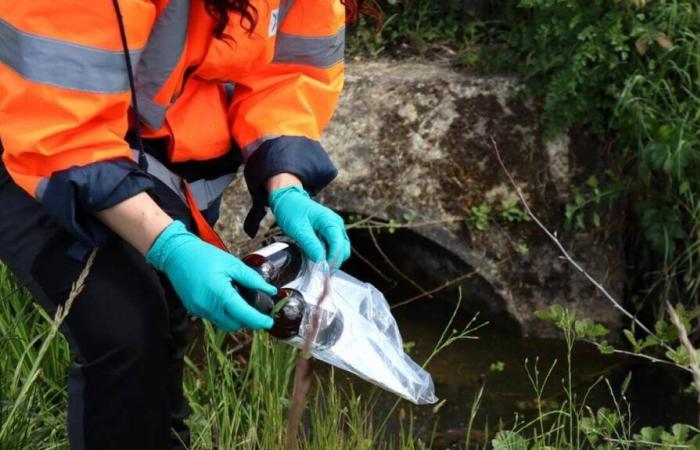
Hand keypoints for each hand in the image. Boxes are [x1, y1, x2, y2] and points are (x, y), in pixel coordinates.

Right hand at [146, 221, 276, 330]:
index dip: (258, 320)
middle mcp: (207, 306)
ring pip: (224, 324)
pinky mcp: (194, 310)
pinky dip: (224, 314)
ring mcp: (199, 310)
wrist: (177, 255)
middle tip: (257, 309)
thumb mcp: (232, 264)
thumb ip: (252, 279)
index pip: (243, 314)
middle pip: (234, 324)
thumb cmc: (205, 256)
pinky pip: (214, 318)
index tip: (269, 322)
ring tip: (242, 303)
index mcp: (219, 293)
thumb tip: (270, 290)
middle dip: (248, 320)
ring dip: (236, 319)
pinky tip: (227, 301)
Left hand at [269, 185, 350, 269]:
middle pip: (343, 249)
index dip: (333, 259)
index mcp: (330, 221)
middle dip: (334, 262)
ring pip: (341, 250)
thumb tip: (320, 261)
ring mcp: (335, 228)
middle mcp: (336, 224)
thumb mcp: (298, 229)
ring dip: (332, 260)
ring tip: (318, 268)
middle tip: (321, 273)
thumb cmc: (291, 210)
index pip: (338, 244)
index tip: (324, 271)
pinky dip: (328, 255)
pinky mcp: (330, 232)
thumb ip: (310, 245)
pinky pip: (334, 247)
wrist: (287, 199)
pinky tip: (318, 260)